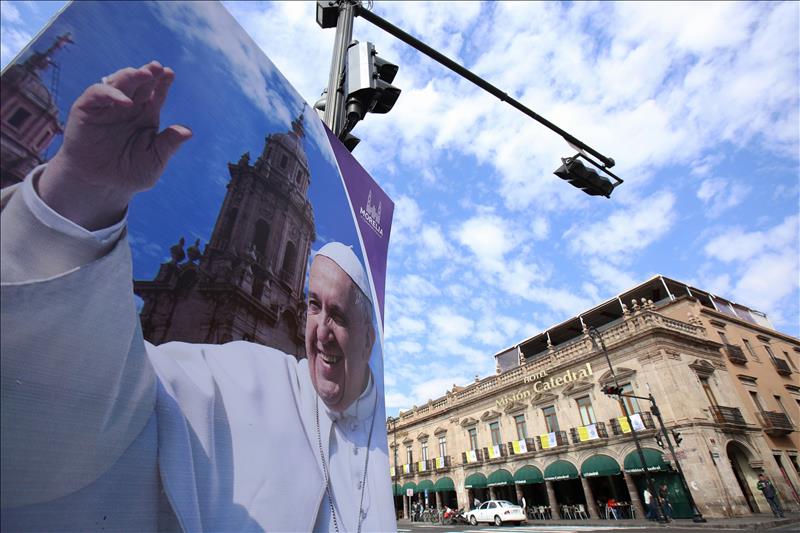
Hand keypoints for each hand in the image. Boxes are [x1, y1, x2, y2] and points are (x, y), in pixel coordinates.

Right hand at [38, 61, 191, 229]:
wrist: (100, 185)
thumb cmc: (129, 173)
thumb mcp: (154, 160)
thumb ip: (168, 145)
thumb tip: (188, 132)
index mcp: (146, 116)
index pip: (156, 94)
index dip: (163, 83)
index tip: (169, 74)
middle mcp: (128, 107)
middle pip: (139, 84)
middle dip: (148, 74)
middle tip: (157, 68)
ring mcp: (107, 107)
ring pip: (119, 83)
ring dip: (131, 76)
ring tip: (145, 74)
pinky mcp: (87, 109)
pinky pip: (98, 94)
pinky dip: (111, 94)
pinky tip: (125, 102)